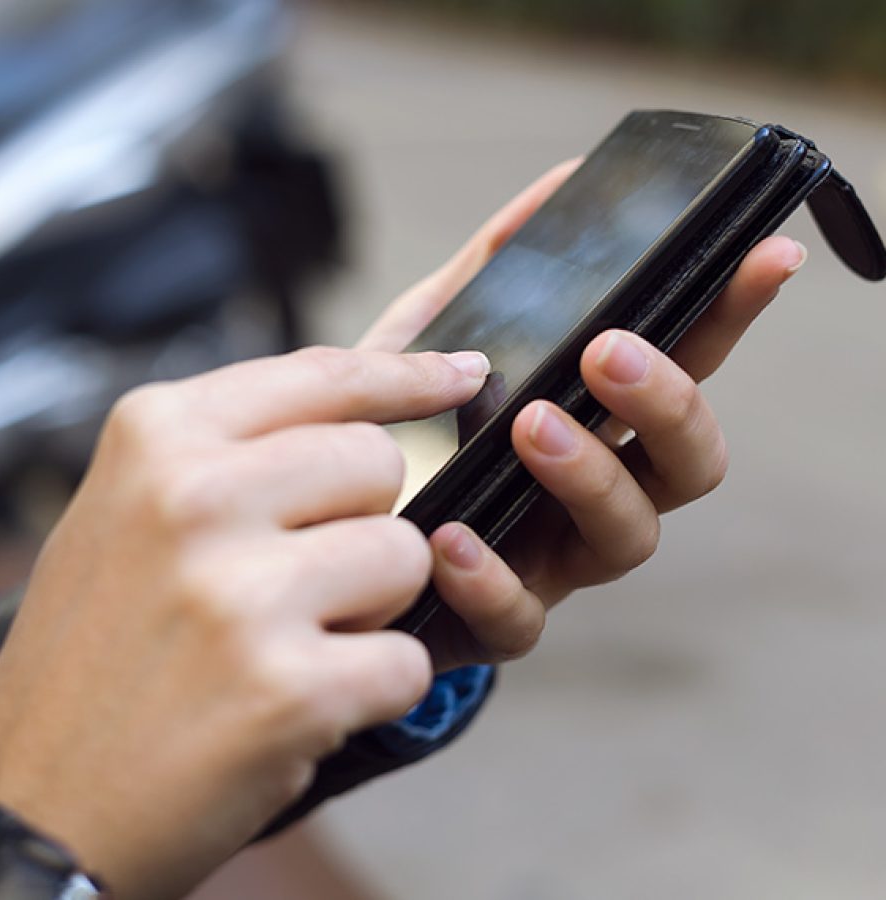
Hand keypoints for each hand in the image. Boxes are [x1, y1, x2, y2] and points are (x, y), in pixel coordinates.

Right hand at [0, 347, 489, 898]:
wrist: (30, 805)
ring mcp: (237, 593)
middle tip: (299, 581)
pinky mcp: (285, 688)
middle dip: (365, 521)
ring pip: (407, 556)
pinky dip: (372, 690)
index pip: (322, 374)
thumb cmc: (93, 653)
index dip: (406, 375)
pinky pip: (408, 661)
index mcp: (154, 436)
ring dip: (373, 609)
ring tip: (290, 645)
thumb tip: (372, 404)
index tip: (461, 375)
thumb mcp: (129, 513)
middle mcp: (192, 496)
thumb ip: (235, 451)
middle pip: (378, 462)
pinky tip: (296, 709)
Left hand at [359, 161, 808, 670]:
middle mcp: (590, 491)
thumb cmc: (397, 426)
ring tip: (533, 426)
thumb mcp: (430, 335)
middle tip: (608, 352)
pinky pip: (521, 618)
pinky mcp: (493, 620)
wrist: (321, 519)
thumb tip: (558, 182)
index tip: (764, 258)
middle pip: (687, 464)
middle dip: (667, 404)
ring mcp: (550, 559)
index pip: (681, 365)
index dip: (730, 318)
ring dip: (592, 475)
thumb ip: (491, 269)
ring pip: (628, 538)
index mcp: (591, 419)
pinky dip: (492, 575)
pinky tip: (450, 537)